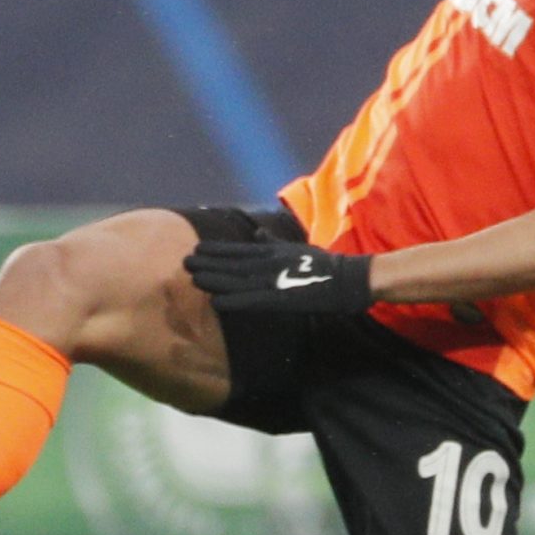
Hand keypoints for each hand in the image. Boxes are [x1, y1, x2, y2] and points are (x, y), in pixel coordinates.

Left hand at [183, 240, 373, 320]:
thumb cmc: (323, 264)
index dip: (216, 250)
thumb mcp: (295, 248)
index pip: (239, 250)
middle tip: (184, 262)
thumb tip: (257, 232)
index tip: (195, 248)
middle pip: (233, 263)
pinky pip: (253, 301)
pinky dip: (234, 301)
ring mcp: (276, 280)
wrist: (350, 277)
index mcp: (273, 252)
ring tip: (192, 278)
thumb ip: (273, 242)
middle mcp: (271, 263)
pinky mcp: (284, 298)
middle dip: (208, 263)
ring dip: (215, 279)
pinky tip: (217, 303)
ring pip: (238, 280)